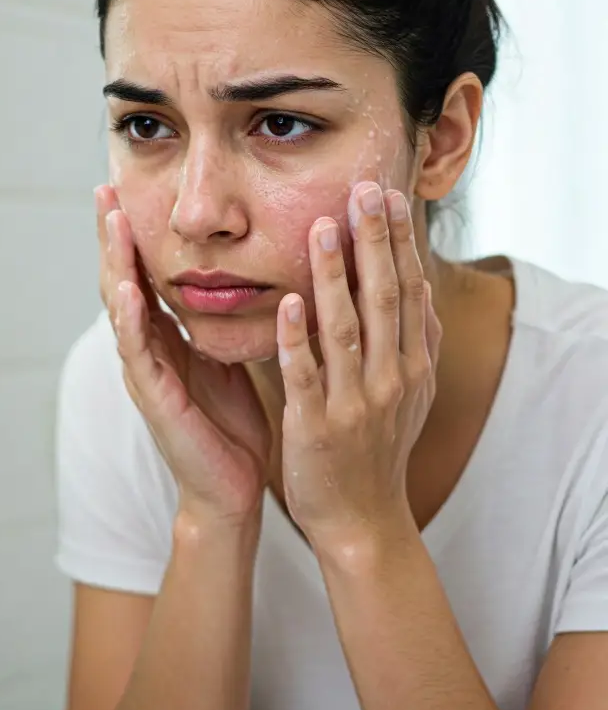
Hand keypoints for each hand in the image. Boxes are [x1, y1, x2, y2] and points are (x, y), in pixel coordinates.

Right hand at [97, 185, 270, 525]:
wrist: (231, 488)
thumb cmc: (230, 425)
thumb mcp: (225, 358)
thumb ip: (217, 321)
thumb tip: (236, 277)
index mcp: (166, 338)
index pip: (143, 273)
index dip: (134, 234)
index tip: (130, 188)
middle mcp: (147, 349)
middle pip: (121, 279)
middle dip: (113, 234)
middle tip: (106, 187)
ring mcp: (144, 373)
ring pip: (121, 307)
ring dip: (114, 262)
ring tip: (112, 219)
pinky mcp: (155, 398)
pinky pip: (137, 352)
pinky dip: (129, 319)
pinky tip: (128, 288)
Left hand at [275, 181, 440, 554]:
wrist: (362, 520)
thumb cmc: (378, 450)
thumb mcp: (410, 396)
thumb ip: (414, 343)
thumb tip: (419, 289)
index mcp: (411, 366)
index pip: (407, 292)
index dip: (398, 243)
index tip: (388, 195)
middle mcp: (391, 379)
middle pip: (384, 299)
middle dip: (375, 242)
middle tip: (365, 189)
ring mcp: (354, 403)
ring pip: (346, 329)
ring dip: (336, 277)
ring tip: (322, 228)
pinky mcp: (317, 426)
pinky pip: (307, 375)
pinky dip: (299, 338)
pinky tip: (290, 302)